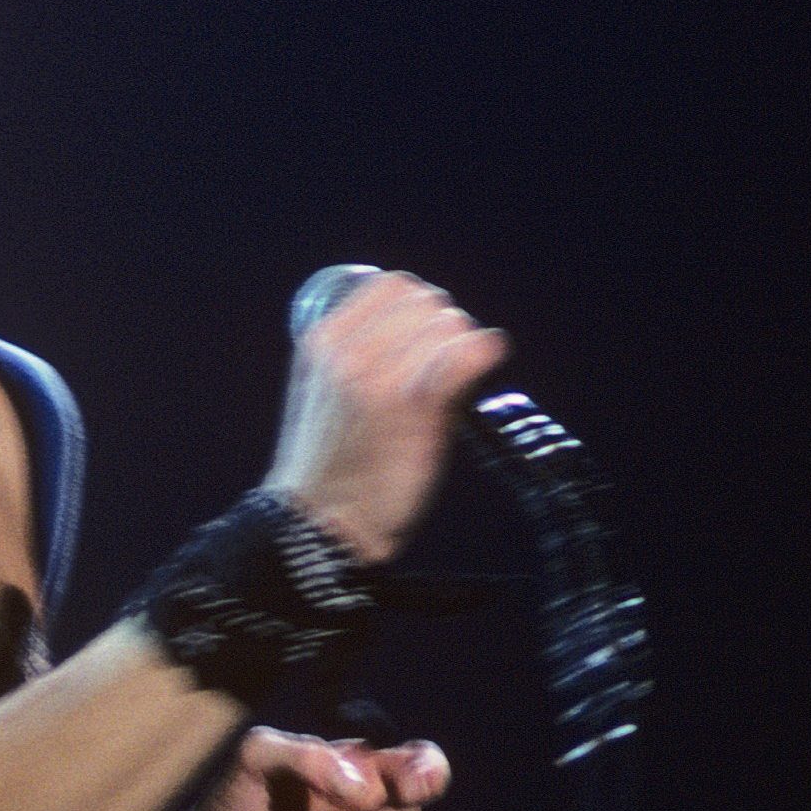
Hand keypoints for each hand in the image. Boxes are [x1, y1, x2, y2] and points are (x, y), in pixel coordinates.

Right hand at [263, 267, 506, 560]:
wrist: (319, 524)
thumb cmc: (326, 465)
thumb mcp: (320, 392)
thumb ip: (353, 356)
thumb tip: (416, 330)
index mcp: (321, 342)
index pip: (388, 285)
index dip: (419, 303)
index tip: (428, 331)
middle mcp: (349, 352)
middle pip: (424, 301)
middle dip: (445, 323)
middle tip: (449, 359)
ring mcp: (382, 377)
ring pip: (448, 325)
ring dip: (464, 343)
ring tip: (462, 372)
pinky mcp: (416, 407)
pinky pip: (466, 355)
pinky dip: (486, 350)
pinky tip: (491, 356)